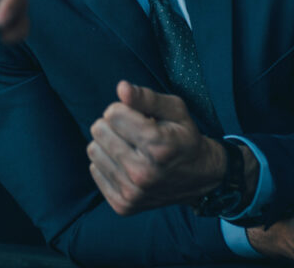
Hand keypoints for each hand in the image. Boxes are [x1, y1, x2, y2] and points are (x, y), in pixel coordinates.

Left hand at [87, 81, 225, 213]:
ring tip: (130, 147)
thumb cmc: (184, 137)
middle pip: (99, 130)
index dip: (123, 109)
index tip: (138, 116)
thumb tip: (121, 88)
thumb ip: (147, 97)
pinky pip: (94, 170)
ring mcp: (132, 193)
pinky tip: (127, 164)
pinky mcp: (123, 205)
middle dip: (113, 125)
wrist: (200, 178)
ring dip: (108, 144)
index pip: (112, 114)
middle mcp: (144, 173)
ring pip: (93, 150)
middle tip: (133, 132)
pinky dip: (108, 163)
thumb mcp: (175, 110)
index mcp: (159, 146)